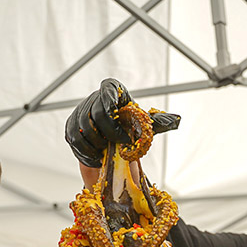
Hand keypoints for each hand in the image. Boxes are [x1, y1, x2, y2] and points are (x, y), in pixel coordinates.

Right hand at [64, 78, 180, 167]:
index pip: (107, 90)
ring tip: (108, 150)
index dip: (113, 111)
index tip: (124, 131)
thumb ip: (159, 122)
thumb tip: (176, 121)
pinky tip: (98, 156)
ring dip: (98, 145)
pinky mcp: (71, 128)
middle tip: (119, 145)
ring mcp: (79, 112)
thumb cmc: (131, 128)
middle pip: (95, 115)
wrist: (115, 142)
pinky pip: (75, 142)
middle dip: (109, 134)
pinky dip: (88, 153)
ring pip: (84, 130)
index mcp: (112, 90)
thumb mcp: (146, 124)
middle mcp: (93, 97)